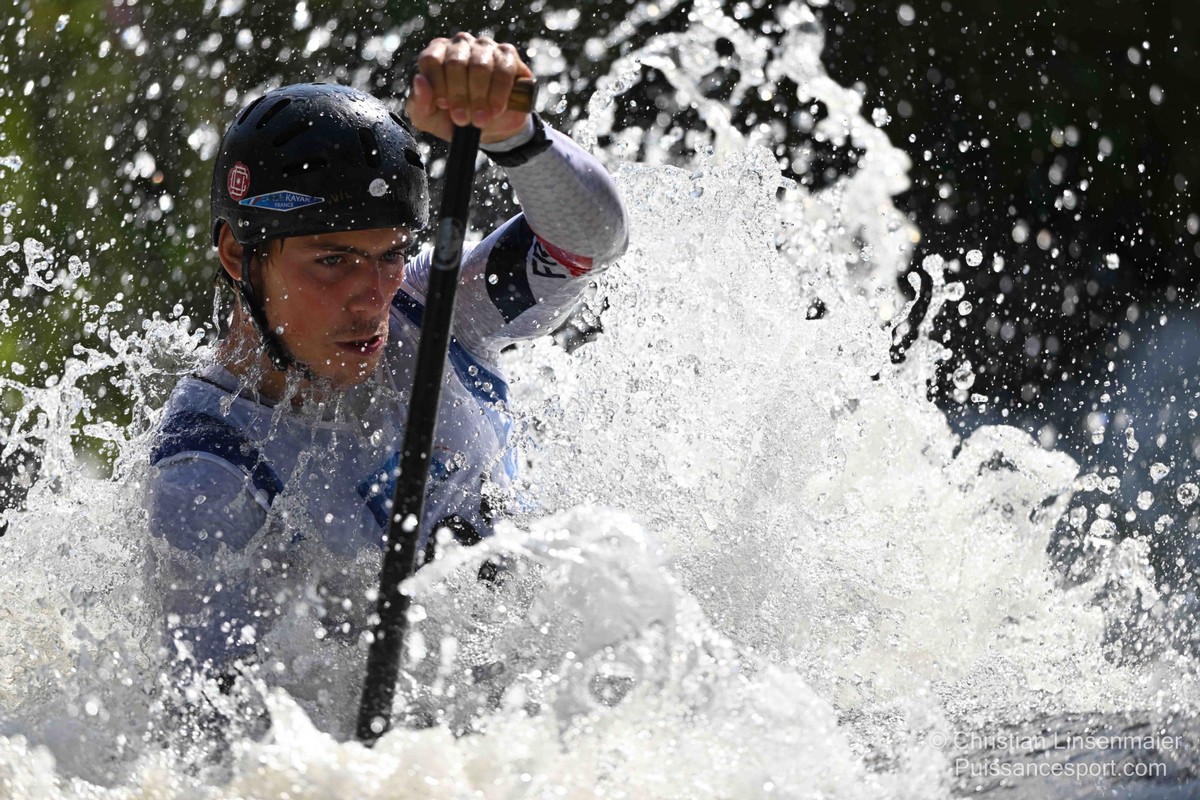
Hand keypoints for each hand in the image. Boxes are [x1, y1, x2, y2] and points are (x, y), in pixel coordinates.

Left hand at [407, 32, 533, 144]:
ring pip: (480, 66)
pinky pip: (503, 69)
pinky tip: (496, 110)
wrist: (490, 128)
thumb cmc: (453, 119)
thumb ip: (418, 103)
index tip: (444, 105)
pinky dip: (499, 94)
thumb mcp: (428, 118)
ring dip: (480, 98)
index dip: (438, 85)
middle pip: (455, 62)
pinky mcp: (508, 54)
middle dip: (460, 96)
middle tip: (463, 120)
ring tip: (480, 120)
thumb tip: (419, 80)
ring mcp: (484, 46)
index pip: (431, 59)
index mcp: (436, 54)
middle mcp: (459, 44)